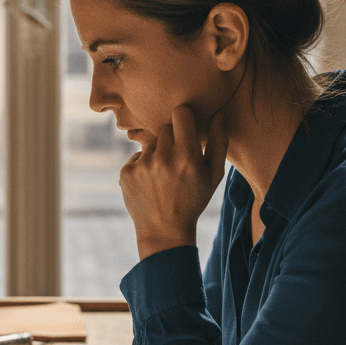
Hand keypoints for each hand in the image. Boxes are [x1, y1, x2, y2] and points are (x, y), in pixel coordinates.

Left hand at [119, 106, 227, 259]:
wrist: (164, 231)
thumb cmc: (193, 201)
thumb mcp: (213, 176)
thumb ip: (218, 143)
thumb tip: (218, 113)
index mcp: (187, 156)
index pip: (180, 113)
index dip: (184, 118)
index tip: (187, 128)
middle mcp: (163, 158)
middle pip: (164, 127)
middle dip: (172, 139)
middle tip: (178, 161)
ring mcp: (142, 165)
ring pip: (150, 143)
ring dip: (157, 153)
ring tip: (165, 176)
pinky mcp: (126, 172)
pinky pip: (137, 156)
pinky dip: (143, 166)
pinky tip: (151, 184)